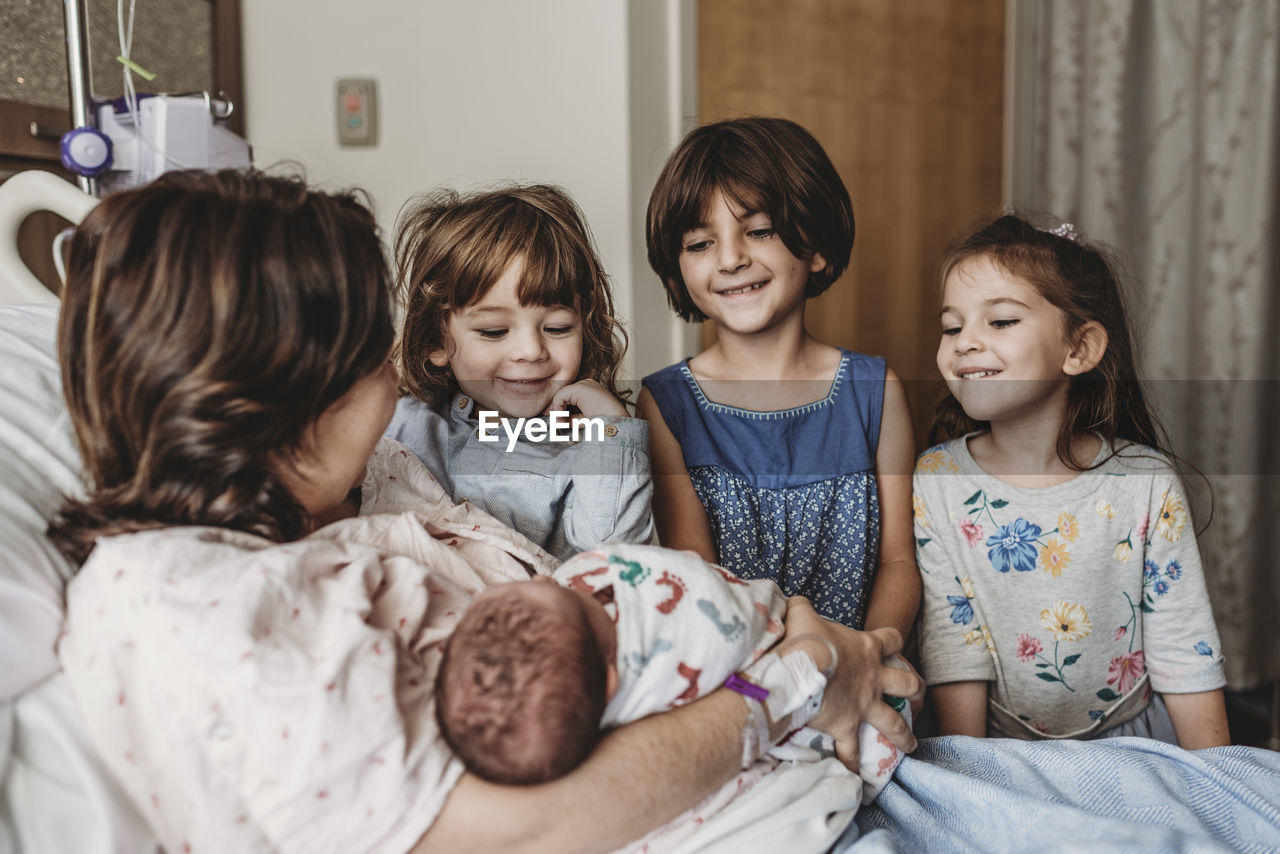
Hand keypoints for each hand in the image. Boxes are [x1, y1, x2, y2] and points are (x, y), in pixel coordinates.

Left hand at [546, 379, 626, 417]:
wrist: (614, 423)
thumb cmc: (604, 423)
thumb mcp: (585, 419)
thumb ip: (573, 417)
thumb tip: (560, 420)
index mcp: (591, 390)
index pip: (570, 398)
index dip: (562, 410)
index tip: (560, 422)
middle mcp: (587, 384)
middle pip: (565, 396)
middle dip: (558, 410)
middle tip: (557, 423)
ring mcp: (584, 384)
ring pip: (561, 396)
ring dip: (558, 411)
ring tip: (559, 423)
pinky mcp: (579, 388)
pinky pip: (560, 397)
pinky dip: (558, 408)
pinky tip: (561, 418)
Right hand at [780, 596, 920, 770]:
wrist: (801, 668)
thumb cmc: (805, 639)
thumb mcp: (803, 614)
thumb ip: (802, 607)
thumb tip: (794, 602)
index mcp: (868, 648)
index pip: (892, 640)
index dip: (894, 641)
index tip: (892, 644)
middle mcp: (873, 678)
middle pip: (908, 683)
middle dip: (915, 690)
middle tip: (917, 697)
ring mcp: (864, 705)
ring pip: (894, 722)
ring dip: (904, 734)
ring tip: (911, 744)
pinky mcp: (848, 726)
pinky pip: (852, 750)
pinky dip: (853, 763)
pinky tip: (856, 777)